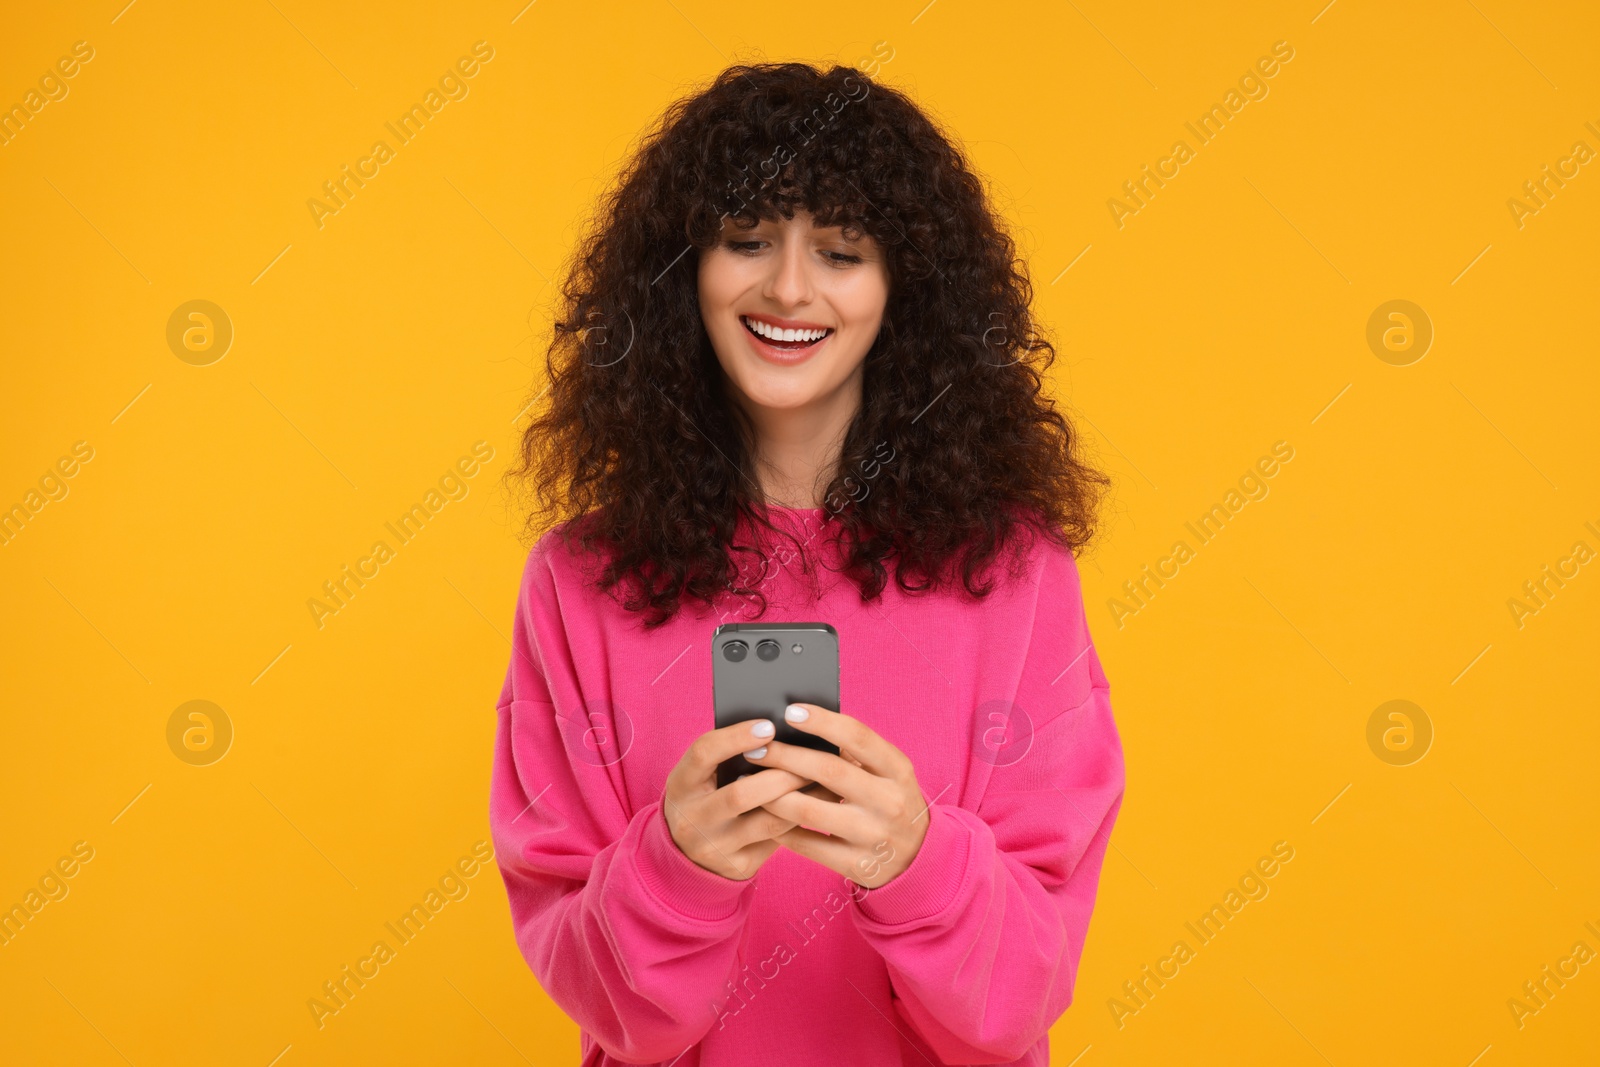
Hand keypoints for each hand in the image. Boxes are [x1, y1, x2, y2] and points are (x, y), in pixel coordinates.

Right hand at [661, 717, 821, 880]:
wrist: (689, 853)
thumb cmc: (707, 796)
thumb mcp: (704, 775)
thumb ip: (730, 756)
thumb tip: (780, 732)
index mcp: (681, 785)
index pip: (704, 753)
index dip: (736, 737)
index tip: (770, 726)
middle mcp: (692, 819)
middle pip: (741, 794)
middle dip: (782, 775)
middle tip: (814, 759)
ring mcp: (714, 847)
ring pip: (768, 823)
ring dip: (802, 799)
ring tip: (827, 780)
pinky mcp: (738, 866)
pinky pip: (778, 842)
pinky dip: (802, 820)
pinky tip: (822, 805)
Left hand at [745, 703, 930, 887]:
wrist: (916, 857)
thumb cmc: (889, 800)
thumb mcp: (888, 773)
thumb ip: (856, 751)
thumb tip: (801, 724)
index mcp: (897, 770)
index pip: (858, 737)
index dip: (823, 721)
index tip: (790, 712)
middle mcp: (889, 801)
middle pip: (828, 771)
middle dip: (784, 757)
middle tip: (755, 749)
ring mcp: (873, 835)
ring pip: (809, 811)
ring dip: (772, 795)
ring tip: (750, 784)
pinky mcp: (857, 865)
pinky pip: (807, 845)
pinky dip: (781, 828)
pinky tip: (764, 815)